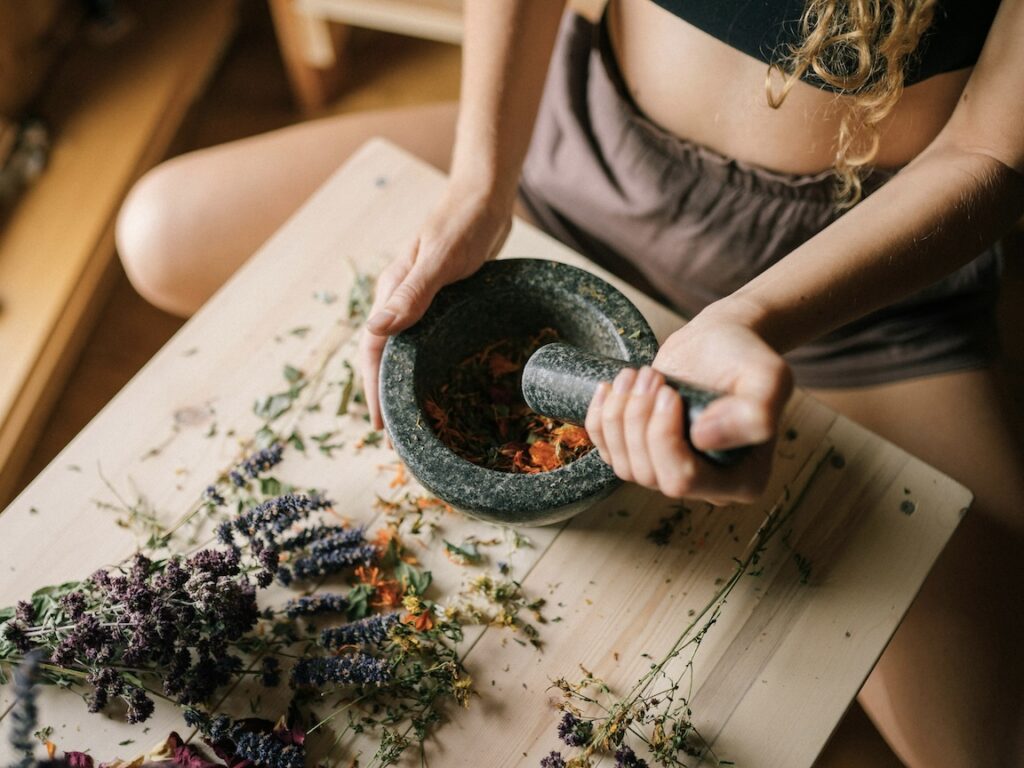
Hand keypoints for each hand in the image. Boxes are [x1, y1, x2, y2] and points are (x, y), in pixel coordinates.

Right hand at [359, 183, 512, 428]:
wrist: (485, 196)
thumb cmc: (464, 223)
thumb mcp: (441, 260)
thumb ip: (412, 294)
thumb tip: (376, 331)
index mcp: (392, 292)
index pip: (373, 350)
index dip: (374, 389)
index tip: (381, 426)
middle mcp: (400, 299)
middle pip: (385, 356)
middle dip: (388, 397)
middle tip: (400, 438)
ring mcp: (421, 301)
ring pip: (406, 351)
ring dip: (406, 384)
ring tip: (417, 420)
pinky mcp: (442, 300)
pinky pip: (428, 340)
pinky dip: (427, 365)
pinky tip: (442, 382)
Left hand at [584, 308, 792, 503]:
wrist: (719, 342)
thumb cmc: (744, 358)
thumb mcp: (769, 377)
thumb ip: (756, 413)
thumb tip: (704, 440)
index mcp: (742, 480)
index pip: (685, 480)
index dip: (664, 437)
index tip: (670, 392)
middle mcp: (705, 486)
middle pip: (649, 474)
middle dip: (638, 420)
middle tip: (652, 376)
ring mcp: (670, 471)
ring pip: (624, 466)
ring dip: (620, 414)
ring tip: (639, 374)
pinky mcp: (642, 453)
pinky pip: (607, 452)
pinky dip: (600, 419)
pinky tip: (611, 388)